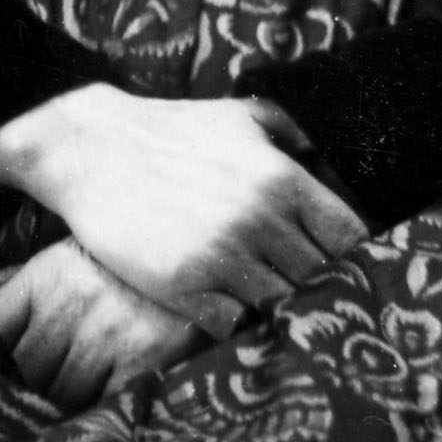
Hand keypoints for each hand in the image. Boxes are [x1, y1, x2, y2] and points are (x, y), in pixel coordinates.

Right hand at [0, 85, 361, 332]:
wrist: (87, 147)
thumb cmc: (169, 130)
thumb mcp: (239, 116)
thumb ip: (293, 133)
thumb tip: (329, 156)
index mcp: (281, 178)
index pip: (350, 236)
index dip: (354, 254)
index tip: (343, 263)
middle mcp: (259, 219)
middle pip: (321, 278)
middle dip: (318, 285)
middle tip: (307, 290)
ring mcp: (220, 256)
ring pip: (281, 306)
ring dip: (278, 306)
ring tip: (268, 300)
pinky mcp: (182, 285)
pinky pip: (234, 325)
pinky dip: (236, 321)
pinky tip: (227, 306)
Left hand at [0, 240, 209, 409]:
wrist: (206, 252)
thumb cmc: (120, 267)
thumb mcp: (61, 261)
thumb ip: (5, 282)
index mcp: (44, 279)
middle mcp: (71, 306)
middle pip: (20, 372)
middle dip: (17, 394)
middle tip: (13, 414)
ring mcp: (108, 336)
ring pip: (58, 397)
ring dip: (55, 413)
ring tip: (54, 423)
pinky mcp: (145, 364)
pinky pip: (104, 408)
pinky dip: (95, 421)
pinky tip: (93, 425)